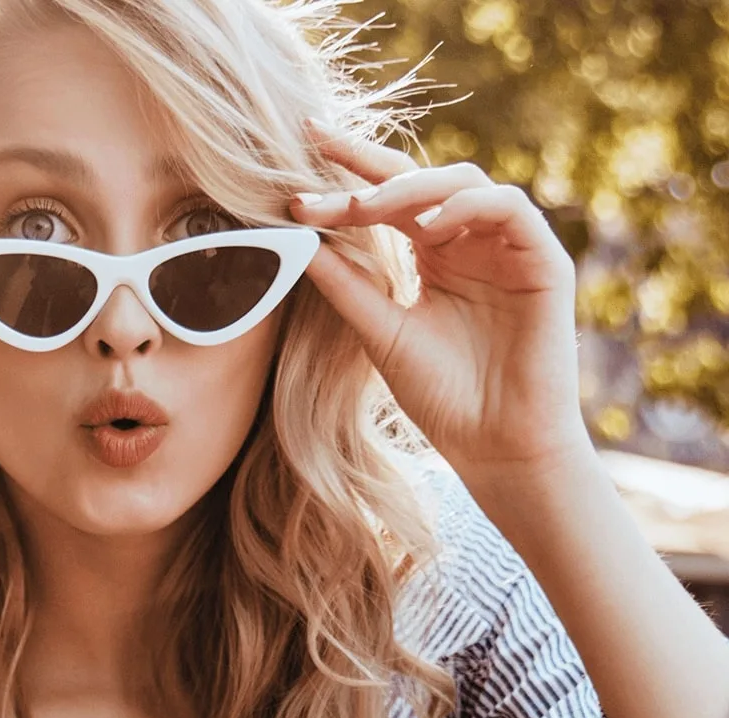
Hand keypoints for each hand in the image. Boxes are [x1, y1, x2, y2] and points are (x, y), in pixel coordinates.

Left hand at [291, 118, 590, 481]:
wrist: (495, 446)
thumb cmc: (441, 397)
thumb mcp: (381, 333)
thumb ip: (346, 287)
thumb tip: (296, 241)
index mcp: (433, 256)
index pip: (388, 199)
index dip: (347, 171)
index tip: (299, 149)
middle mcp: (469, 242)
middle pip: (421, 179)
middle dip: (368, 163)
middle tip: (319, 153)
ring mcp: (507, 247)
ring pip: (464, 183)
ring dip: (411, 188)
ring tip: (362, 207)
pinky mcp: (543, 260)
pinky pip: (508, 209)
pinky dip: (467, 208)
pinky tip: (428, 225)